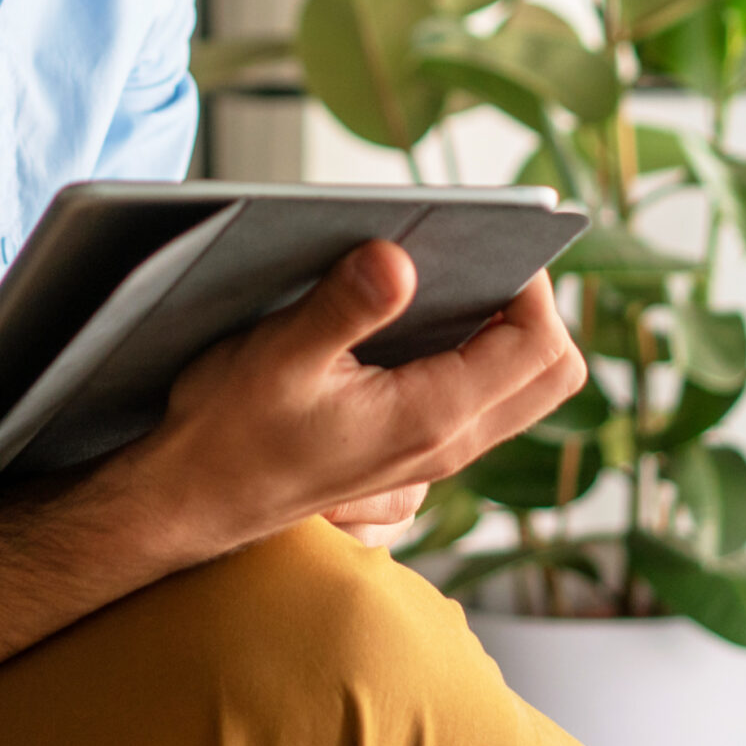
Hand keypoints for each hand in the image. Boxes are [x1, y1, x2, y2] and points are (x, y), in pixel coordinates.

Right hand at [127, 240, 583, 558]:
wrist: (190, 499)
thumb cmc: (228, 430)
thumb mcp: (278, 354)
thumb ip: (344, 306)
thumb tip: (398, 259)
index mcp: (431, 417)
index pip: (538, 346)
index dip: (531, 286)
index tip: (484, 246)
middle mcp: (449, 444)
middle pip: (555, 374)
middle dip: (537, 309)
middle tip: (479, 264)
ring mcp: (437, 456)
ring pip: (527, 392)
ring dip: (511, 335)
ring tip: (455, 286)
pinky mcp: (416, 453)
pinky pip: (488, 404)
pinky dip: (483, 358)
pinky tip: (425, 325)